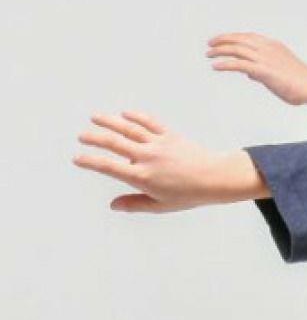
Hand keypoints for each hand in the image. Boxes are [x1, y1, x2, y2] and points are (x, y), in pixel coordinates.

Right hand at [72, 110, 238, 212]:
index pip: (109, 167)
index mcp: (142, 177)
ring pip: (129, 129)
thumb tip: (113, 205)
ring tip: (95, 117)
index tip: (77, 158)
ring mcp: (158, 144)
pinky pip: (150, 123)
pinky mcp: (170, 135)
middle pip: (114, 143)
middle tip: (81, 136)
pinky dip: (137, 117)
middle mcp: (147, 157)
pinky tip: (125, 113)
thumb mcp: (161, 205)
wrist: (216, 177)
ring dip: (110, 121)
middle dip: (95, 138)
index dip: (90, 162)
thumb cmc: (190, 194)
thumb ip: (135, 204)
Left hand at [206, 32, 306, 104]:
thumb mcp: (281, 72)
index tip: (224, 40)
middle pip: (239, 39)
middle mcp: (267, 48)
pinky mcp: (262, 70)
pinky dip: (225, 64)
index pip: (248, 37)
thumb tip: (250, 74)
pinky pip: (238, 64)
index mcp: (273, 45)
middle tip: (211, 43)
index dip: (234, 37)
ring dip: (220, 50)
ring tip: (209, 54)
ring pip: (236, 49)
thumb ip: (264, 71)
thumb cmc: (300, 82)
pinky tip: (215, 66)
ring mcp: (264, 58)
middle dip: (223, 40)